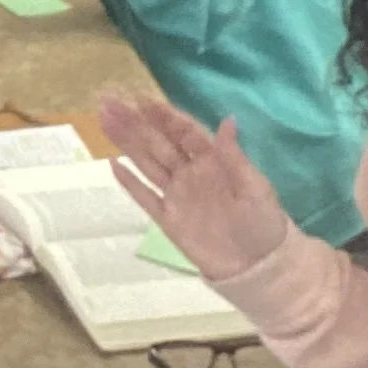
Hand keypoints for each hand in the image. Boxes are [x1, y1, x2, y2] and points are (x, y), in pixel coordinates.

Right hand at [98, 95, 290, 280]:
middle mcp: (190, 173)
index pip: (183, 132)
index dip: (163, 115)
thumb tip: (228, 119)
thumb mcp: (255, 188)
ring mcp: (177, 195)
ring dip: (126, 142)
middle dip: (134, 121)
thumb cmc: (263, 224)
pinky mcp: (167, 219)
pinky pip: (144, 197)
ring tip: (104, 119)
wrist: (257, 268)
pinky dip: (129, 182)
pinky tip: (113, 163)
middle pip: (158, 142)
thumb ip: (234, 156)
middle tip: (109, 101)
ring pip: (146, 162)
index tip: (141, 99)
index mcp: (213, 161)